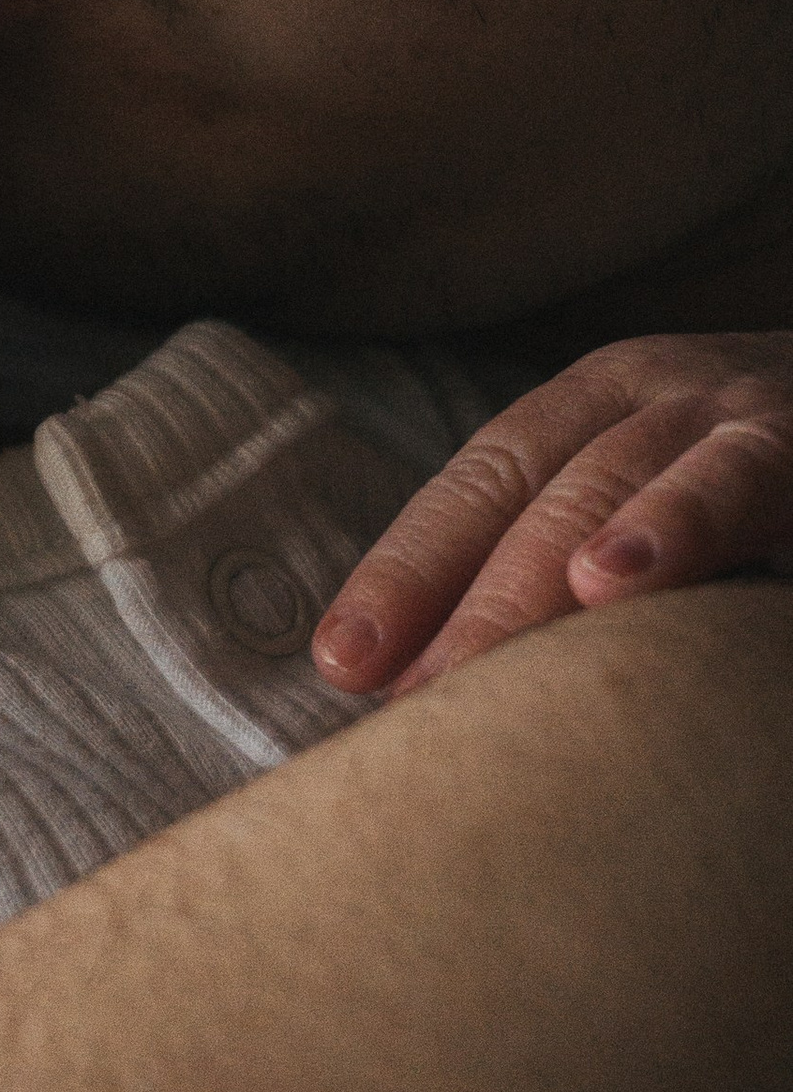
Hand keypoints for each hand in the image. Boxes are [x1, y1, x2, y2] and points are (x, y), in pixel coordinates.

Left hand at [312, 334, 792, 697]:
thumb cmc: (764, 486)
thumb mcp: (664, 505)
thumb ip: (573, 572)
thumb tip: (441, 688)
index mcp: (598, 403)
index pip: (479, 484)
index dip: (407, 567)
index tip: (340, 662)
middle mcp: (660, 389)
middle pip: (533, 490)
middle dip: (462, 595)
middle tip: (405, 702)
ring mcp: (745, 408)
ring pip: (624, 479)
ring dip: (553, 563)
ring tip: (485, 652)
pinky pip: (744, 478)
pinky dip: (679, 524)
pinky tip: (621, 579)